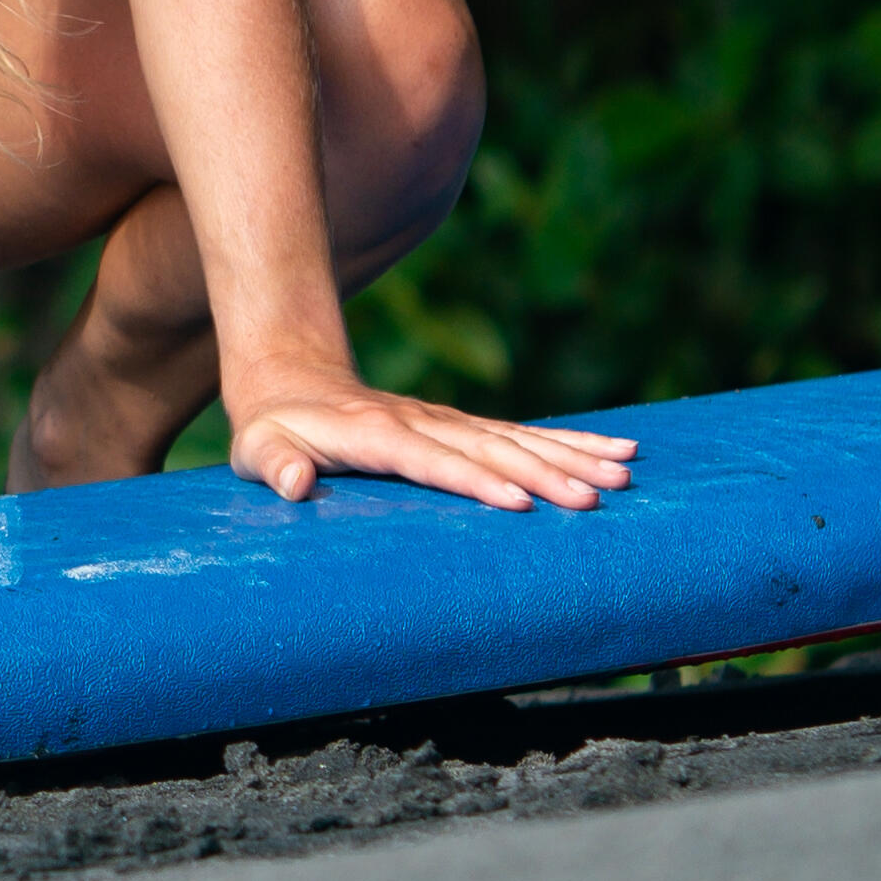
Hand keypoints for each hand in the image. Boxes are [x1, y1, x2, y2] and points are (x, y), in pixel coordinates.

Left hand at [218, 369, 634, 513]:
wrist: (291, 377)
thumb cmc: (272, 428)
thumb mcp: (256, 447)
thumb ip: (274, 464)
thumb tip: (292, 483)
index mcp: (377, 436)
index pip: (433, 462)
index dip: (474, 482)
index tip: (519, 503)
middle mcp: (424, 424)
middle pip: (491, 450)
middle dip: (545, 474)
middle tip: (595, 498)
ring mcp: (448, 422)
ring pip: (518, 439)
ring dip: (571, 456)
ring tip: (623, 474)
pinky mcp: (463, 427)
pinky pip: (523, 435)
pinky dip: (571, 442)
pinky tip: (616, 451)